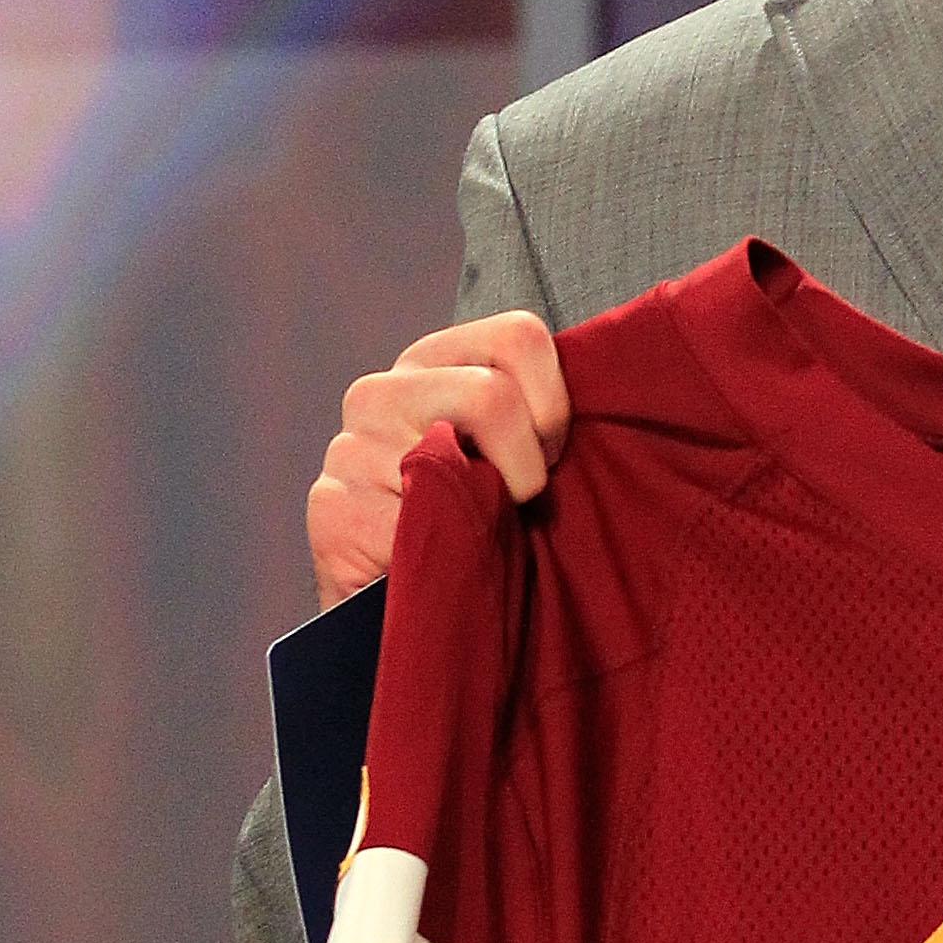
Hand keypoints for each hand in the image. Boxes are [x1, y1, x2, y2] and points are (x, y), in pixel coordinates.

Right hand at [305, 312, 570, 605]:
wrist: (405, 607)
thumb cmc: (480, 522)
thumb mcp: (514, 450)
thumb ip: (538, 410)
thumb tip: (610, 384)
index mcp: (431, 362)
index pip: (518, 336)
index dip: (555, 404)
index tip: (554, 453)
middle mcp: (379, 391)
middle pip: (492, 395)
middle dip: (530, 463)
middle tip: (518, 503)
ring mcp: (348, 448)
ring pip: (460, 462)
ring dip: (491, 512)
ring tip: (476, 532)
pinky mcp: (332, 510)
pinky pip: (423, 522)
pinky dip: (452, 552)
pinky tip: (439, 560)